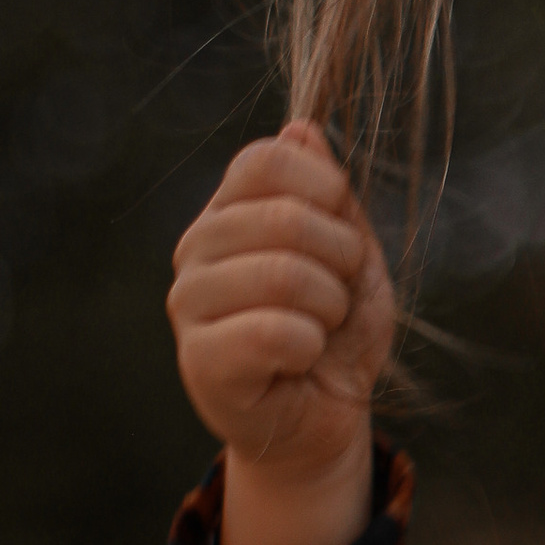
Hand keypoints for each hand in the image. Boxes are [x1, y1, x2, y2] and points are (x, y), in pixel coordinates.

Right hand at [167, 121, 393, 544]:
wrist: (326, 417)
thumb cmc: (337, 333)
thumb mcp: (354, 255)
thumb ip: (330, 196)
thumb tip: (302, 128)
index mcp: (230, 211)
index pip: (267, 160)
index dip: (327, 190)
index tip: (346, 234)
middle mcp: (197, 248)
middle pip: (285, 217)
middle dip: (342, 260)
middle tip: (339, 297)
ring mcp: (190, 303)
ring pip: (284, 274)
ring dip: (330, 308)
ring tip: (321, 330)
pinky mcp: (199, 361)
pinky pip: (274, 332)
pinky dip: (310, 347)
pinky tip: (300, 360)